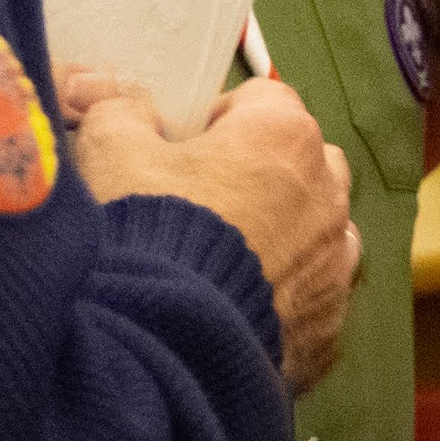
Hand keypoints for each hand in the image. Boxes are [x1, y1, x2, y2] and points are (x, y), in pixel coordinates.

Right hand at [63, 68, 358, 393]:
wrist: (162, 346)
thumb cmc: (145, 233)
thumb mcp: (111, 152)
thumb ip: (116, 110)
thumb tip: (105, 94)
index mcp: (283, 134)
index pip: (261, 100)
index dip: (215, 122)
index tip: (178, 151)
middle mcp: (327, 192)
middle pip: (299, 162)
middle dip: (258, 173)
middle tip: (198, 203)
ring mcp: (335, 262)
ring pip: (316, 229)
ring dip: (282, 233)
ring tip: (221, 260)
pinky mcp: (329, 324)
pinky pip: (313, 295)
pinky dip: (284, 296)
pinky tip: (236, 309)